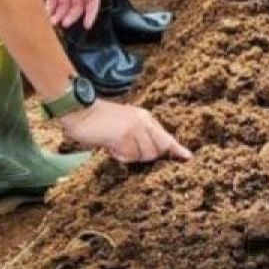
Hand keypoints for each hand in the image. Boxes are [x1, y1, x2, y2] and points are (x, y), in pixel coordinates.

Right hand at [60, 100, 192, 162]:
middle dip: (147, 157)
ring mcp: (135, 128)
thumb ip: (138, 136)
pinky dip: (119, 156)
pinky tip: (109, 147)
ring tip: (115, 146)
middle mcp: (144, 121)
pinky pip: (129, 156)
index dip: (176, 149)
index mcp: (145, 118)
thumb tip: (148, 154)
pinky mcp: (124, 136)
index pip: (166, 136)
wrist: (81, 112)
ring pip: (145, 155)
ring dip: (130, 156)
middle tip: (126, 151)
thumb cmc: (99, 121)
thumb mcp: (124, 124)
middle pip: (159, 150)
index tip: (188, 157)